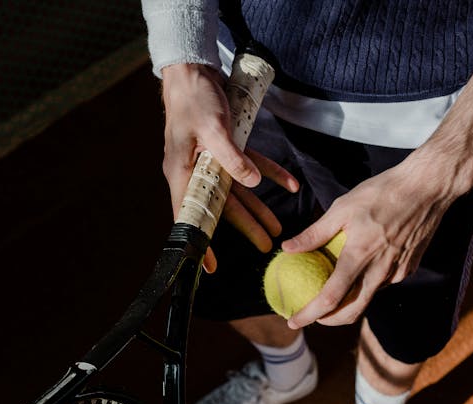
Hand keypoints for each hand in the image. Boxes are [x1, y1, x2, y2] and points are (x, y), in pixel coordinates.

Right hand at [160, 63, 297, 271]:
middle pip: (222, 206)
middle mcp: (195, 170)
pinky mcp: (226, 147)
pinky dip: (270, 173)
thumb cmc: (194, 97)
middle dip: (245, 226)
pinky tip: (290, 184)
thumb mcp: (214, 128)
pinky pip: (250, 166)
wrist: (193, 68)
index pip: (190, 215)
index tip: (209, 266)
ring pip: (239, 190)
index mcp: (182, 171)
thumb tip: (252, 183)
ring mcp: (211, 160)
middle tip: (267, 245)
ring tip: (279, 228)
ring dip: (260, 206)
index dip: (200, 241)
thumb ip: (233, 158)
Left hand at [282, 150, 469, 327]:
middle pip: (352, 311)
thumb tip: (287, 248)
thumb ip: (315, 233)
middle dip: (329, 320)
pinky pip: (384, 283)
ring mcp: (398, 271)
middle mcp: (380, 270)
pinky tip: (361, 268)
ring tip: (331, 291)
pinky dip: (368, 282)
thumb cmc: (382, 192)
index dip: (309, 314)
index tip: (293, 321)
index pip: (331, 297)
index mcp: (360, 255)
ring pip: (369, 296)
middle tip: (312, 316)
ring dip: (349, 300)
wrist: (428, 187)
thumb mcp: (342, 208)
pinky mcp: (409, 267)